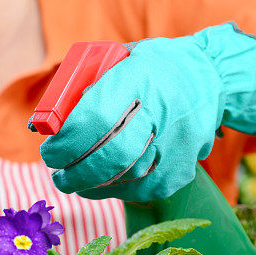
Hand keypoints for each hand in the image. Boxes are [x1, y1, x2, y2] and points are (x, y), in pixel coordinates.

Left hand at [40, 22, 255, 201]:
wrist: (210, 78)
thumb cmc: (152, 69)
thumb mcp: (119, 61)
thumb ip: (84, 90)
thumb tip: (46, 126)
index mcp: (138, 80)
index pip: (94, 121)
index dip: (66, 144)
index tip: (50, 151)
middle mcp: (160, 114)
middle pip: (108, 158)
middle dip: (73, 173)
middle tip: (58, 176)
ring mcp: (173, 146)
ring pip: (122, 180)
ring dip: (90, 185)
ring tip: (76, 181)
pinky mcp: (179, 171)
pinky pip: (139, 191)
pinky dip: (114, 190)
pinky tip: (104, 183)